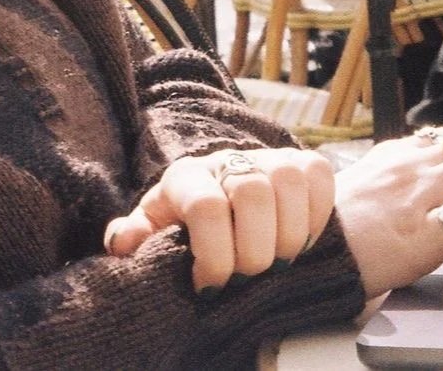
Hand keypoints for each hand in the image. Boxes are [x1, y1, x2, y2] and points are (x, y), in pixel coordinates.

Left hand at [103, 147, 335, 293]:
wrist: (220, 192)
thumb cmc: (185, 220)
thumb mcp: (154, 228)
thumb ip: (134, 235)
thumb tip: (123, 241)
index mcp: (187, 176)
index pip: (205, 206)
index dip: (212, 256)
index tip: (209, 287)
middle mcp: (228, 159)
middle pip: (252, 193)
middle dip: (254, 251)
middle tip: (247, 276)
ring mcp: (268, 156)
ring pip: (290, 181)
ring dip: (288, 235)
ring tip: (275, 262)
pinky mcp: (302, 161)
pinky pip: (320, 178)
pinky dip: (316, 216)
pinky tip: (297, 241)